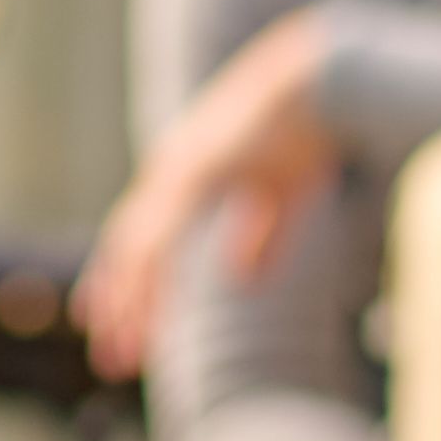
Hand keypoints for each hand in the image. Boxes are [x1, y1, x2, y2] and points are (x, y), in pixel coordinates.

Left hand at [77, 9, 345, 380]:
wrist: (327, 82)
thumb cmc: (310, 128)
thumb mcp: (282, 195)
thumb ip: (261, 237)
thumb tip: (243, 280)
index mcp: (186, 172)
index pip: (141, 237)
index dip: (126, 282)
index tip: (113, 324)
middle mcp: (171, 171)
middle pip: (127, 250)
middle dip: (116, 306)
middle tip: (112, 359)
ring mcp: (179, 170)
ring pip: (137, 253)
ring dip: (127, 307)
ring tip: (123, 353)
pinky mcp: (196, 174)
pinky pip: (163, 239)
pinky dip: (149, 282)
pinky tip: (144, 317)